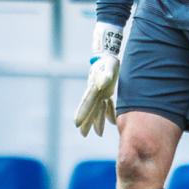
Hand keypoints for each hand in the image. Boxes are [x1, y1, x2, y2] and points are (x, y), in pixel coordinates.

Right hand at [73, 22, 122, 136]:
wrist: (108, 53)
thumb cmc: (109, 61)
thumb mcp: (110, 66)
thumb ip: (106, 75)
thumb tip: (104, 83)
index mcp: (94, 87)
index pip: (86, 102)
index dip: (82, 113)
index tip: (77, 124)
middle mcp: (95, 91)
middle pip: (90, 108)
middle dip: (87, 121)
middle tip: (83, 134)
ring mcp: (100, 92)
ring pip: (98, 109)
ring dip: (97, 121)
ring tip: (98, 134)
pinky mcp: (106, 91)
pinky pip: (107, 104)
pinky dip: (108, 113)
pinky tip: (111, 122)